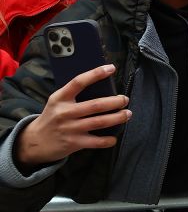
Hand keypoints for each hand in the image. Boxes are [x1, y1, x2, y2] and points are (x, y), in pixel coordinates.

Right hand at [15, 65, 129, 168]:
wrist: (36, 141)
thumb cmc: (53, 117)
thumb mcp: (58, 102)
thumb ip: (74, 94)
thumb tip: (103, 84)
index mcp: (60, 98)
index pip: (78, 82)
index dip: (95, 74)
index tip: (111, 68)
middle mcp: (64, 112)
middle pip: (95, 105)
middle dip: (115, 102)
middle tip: (125, 99)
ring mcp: (69, 128)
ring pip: (99, 122)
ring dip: (117, 118)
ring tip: (127, 114)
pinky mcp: (73, 143)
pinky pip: (95, 142)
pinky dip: (108, 140)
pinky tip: (114, 138)